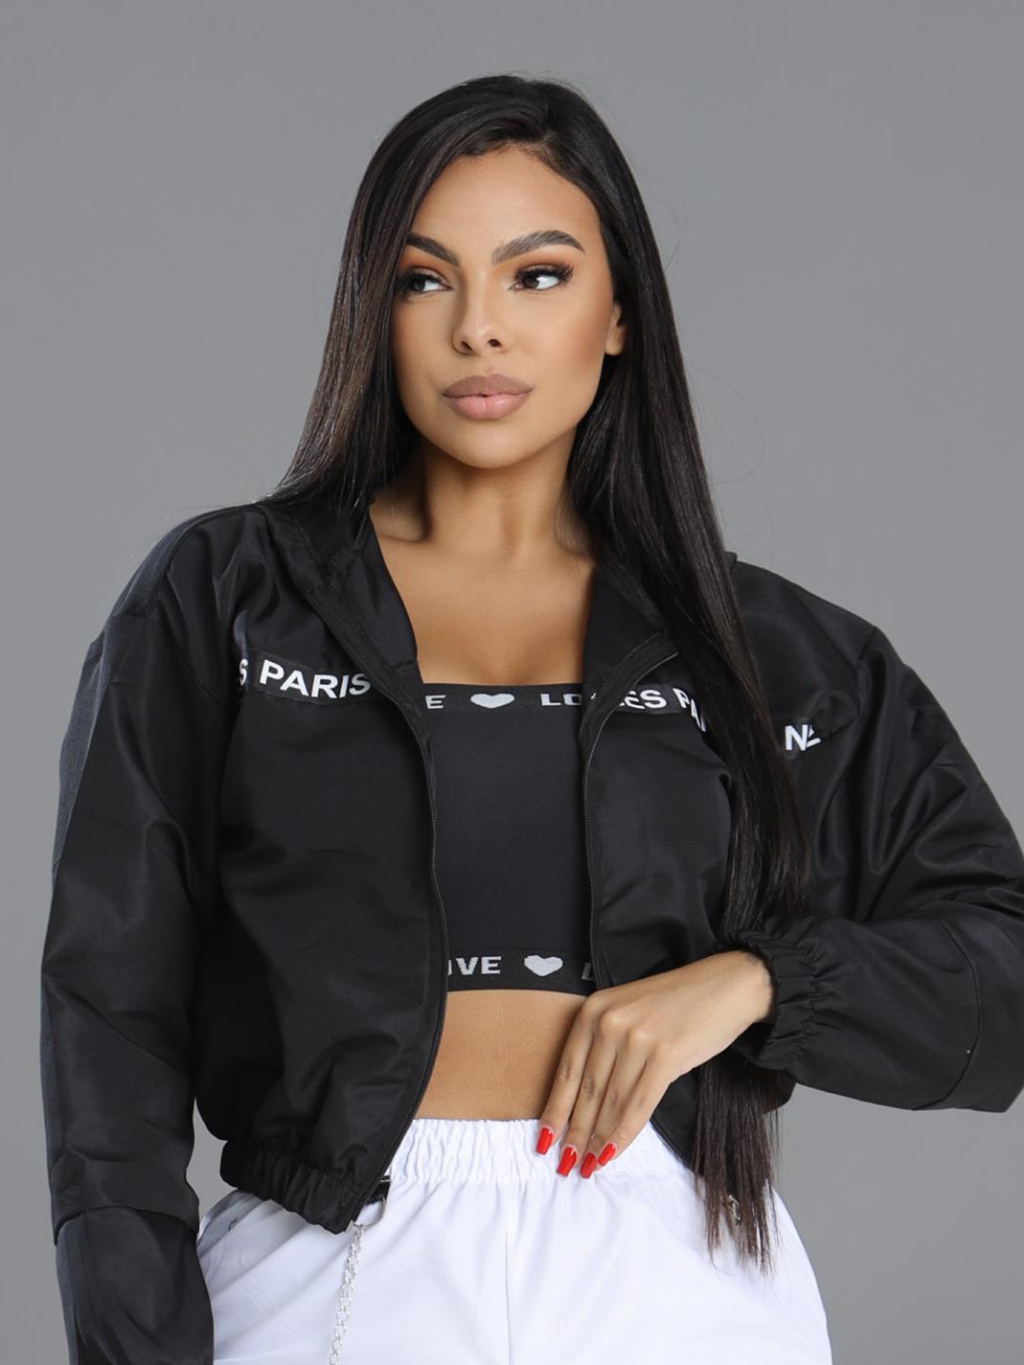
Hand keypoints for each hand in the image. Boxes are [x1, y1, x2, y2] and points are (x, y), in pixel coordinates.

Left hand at [535, 950, 774, 1176]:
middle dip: (574, 1133)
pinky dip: (623, 1135)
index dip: (554, 1111)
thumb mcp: (627, 1013)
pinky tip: (612, 1153)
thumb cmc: (676, 1004)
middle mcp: (609, 1022)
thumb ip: (604, 1046)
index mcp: (593, 1010)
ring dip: (597, 1140)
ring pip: (610, 1102)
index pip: (567, 1071)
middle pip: (586, 1091)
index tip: (543, 1141)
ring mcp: (636, 1038)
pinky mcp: (665, 1055)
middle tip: (564, 1165)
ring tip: (588, 1166)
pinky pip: (638, 1105)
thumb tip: (585, 1102)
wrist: (725, 985)